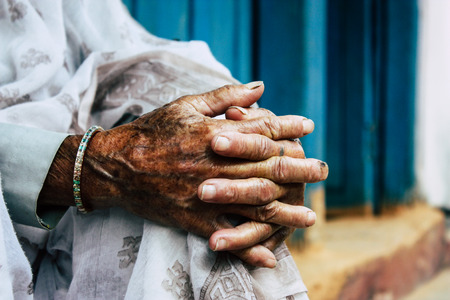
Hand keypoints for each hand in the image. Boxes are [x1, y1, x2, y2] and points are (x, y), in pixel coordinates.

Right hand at [38, 82, 327, 267]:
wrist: (117, 165)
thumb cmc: (153, 130)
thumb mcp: (186, 105)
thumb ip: (226, 96)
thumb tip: (260, 88)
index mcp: (213, 134)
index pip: (260, 129)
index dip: (287, 127)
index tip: (308, 127)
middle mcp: (214, 164)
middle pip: (265, 166)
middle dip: (298, 168)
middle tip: (323, 170)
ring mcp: (204, 194)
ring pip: (252, 204)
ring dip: (284, 211)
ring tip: (308, 216)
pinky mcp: (192, 217)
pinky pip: (225, 234)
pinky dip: (246, 248)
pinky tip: (267, 256)